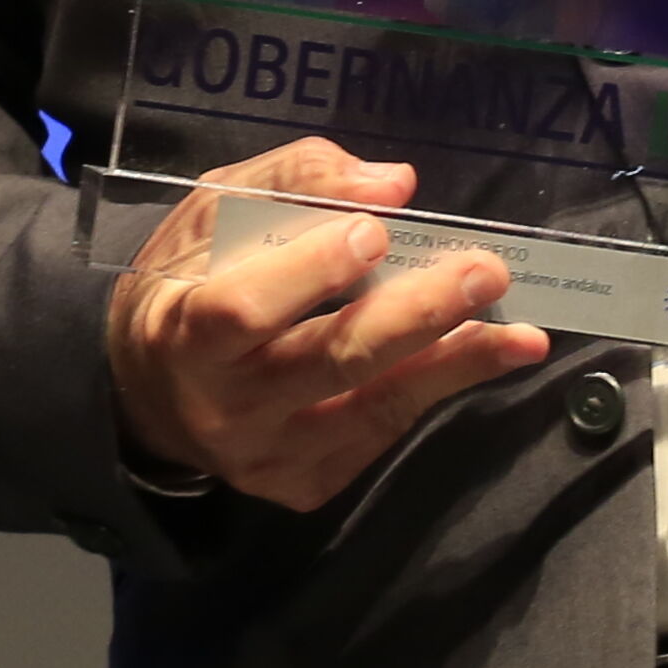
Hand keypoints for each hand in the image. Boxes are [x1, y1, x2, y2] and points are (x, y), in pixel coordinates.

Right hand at [105, 137, 554, 513]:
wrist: (148, 392)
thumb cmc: (187, 282)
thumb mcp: (217, 209)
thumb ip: (299, 182)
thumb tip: (395, 186)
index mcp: (183, 330)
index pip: (244, 309)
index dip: (310, 272)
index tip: (375, 231)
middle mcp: (224, 406)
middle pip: (328, 361)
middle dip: (415, 315)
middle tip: (485, 273)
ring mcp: (267, 456)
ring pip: (372, 408)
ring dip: (453, 364)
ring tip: (520, 334)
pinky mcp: (303, 485)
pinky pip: (379, 434)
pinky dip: (431, 390)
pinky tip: (477, 357)